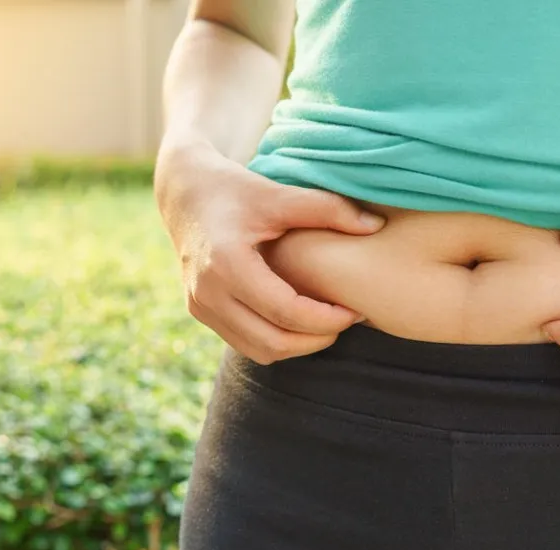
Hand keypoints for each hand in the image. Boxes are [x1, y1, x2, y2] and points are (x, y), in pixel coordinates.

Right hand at [155, 139, 384, 363]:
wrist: (184, 192)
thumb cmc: (235, 189)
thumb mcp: (279, 193)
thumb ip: (328, 209)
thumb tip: (375, 226)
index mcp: (226, 263)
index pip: (286, 312)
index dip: (327, 319)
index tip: (355, 309)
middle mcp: (207, 292)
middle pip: (273, 342)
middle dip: (317, 339)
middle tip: (347, 320)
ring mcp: (199, 306)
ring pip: (259, 351)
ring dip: (298, 346)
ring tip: (327, 322)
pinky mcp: (199, 312)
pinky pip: (246, 344)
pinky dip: (277, 340)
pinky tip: (301, 319)